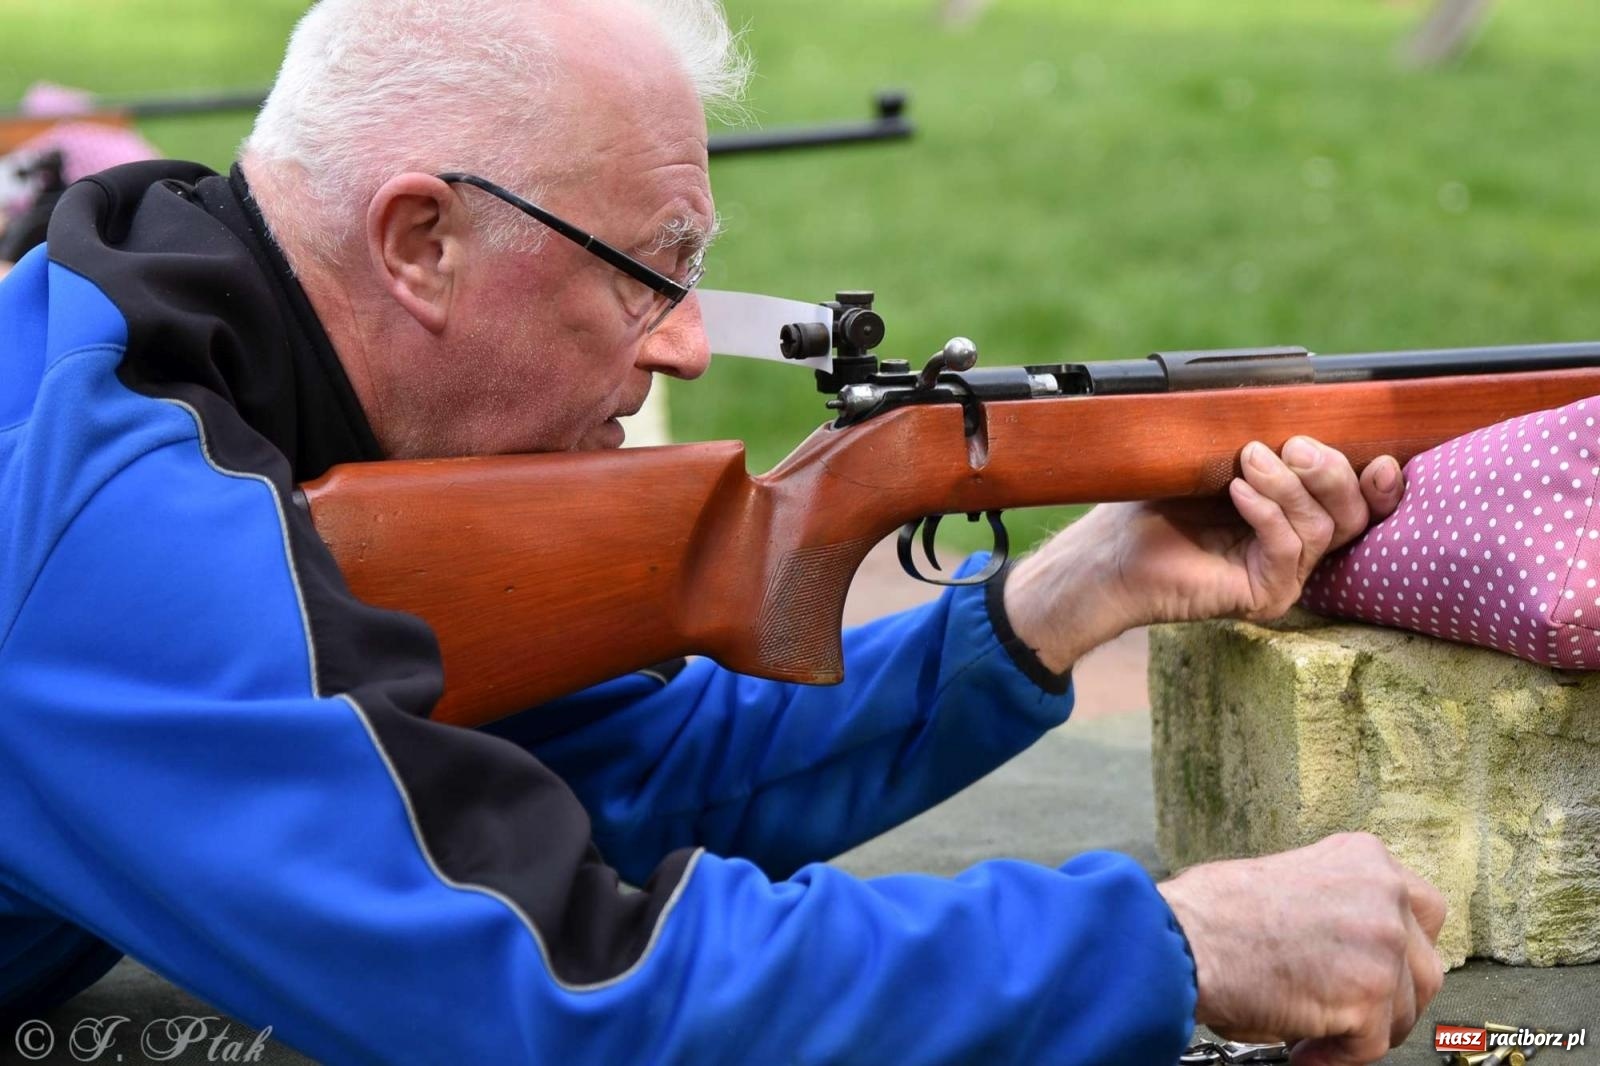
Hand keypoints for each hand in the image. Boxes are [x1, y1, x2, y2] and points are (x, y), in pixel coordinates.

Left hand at [1003, 437, 1403, 670]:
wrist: (1112, 550)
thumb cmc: (1157, 504)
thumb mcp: (1218, 462)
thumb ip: (1264, 444)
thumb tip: (1299, 412)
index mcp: (1297, 514)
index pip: (1359, 501)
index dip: (1379, 482)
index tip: (1376, 455)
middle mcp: (1299, 548)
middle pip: (1353, 514)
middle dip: (1330, 472)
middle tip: (1293, 445)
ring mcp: (1285, 576)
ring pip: (1322, 528)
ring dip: (1288, 485)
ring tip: (1248, 459)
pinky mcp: (1266, 596)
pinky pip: (1287, 549)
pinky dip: (1267, 513)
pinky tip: (1238, 491)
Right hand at [1158, 833, 1446, 1065]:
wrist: (1185, 938)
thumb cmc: (1212, 911)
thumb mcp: (1286, 877)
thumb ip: (1332, 902)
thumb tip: (1340, 944)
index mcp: (1363, 859)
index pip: (1419, 911)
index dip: (1396, 949)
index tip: (1373, 969)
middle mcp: (1384, 895)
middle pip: (1423, 965)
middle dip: (1390, 995)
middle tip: (1349, 1009)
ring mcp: (1383, 945)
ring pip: (1402, 1010)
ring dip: (1363, 1029)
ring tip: (1314, 1030)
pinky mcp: (1371, 996)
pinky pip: (1371, 1046)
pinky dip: (1336, 1057)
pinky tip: (1303, 1050)